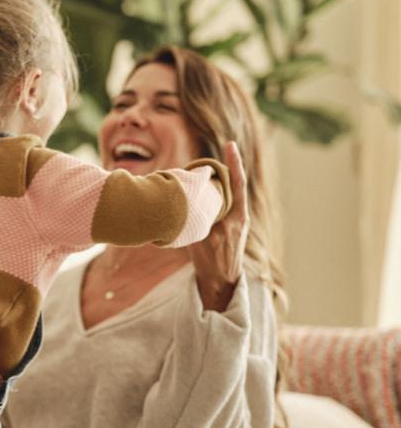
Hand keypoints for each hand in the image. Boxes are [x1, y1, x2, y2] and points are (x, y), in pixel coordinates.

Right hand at [190, 141, 248, 311]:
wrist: (221, 282)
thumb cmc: (210, 263)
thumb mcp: (201, 239)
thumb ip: (199, 218)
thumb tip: (187, 199)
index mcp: (235, 219)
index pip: (236, 184)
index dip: (234, 164)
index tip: (230, 145)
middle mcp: (239, 218)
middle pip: (233, 186)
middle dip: (226, 169)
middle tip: (220, 152)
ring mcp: (238, 222)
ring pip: (229, 194)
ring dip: (220, 182)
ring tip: (209, 170)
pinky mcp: (235, 225)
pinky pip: (226, 203)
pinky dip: (219, 193)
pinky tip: (208, 189)